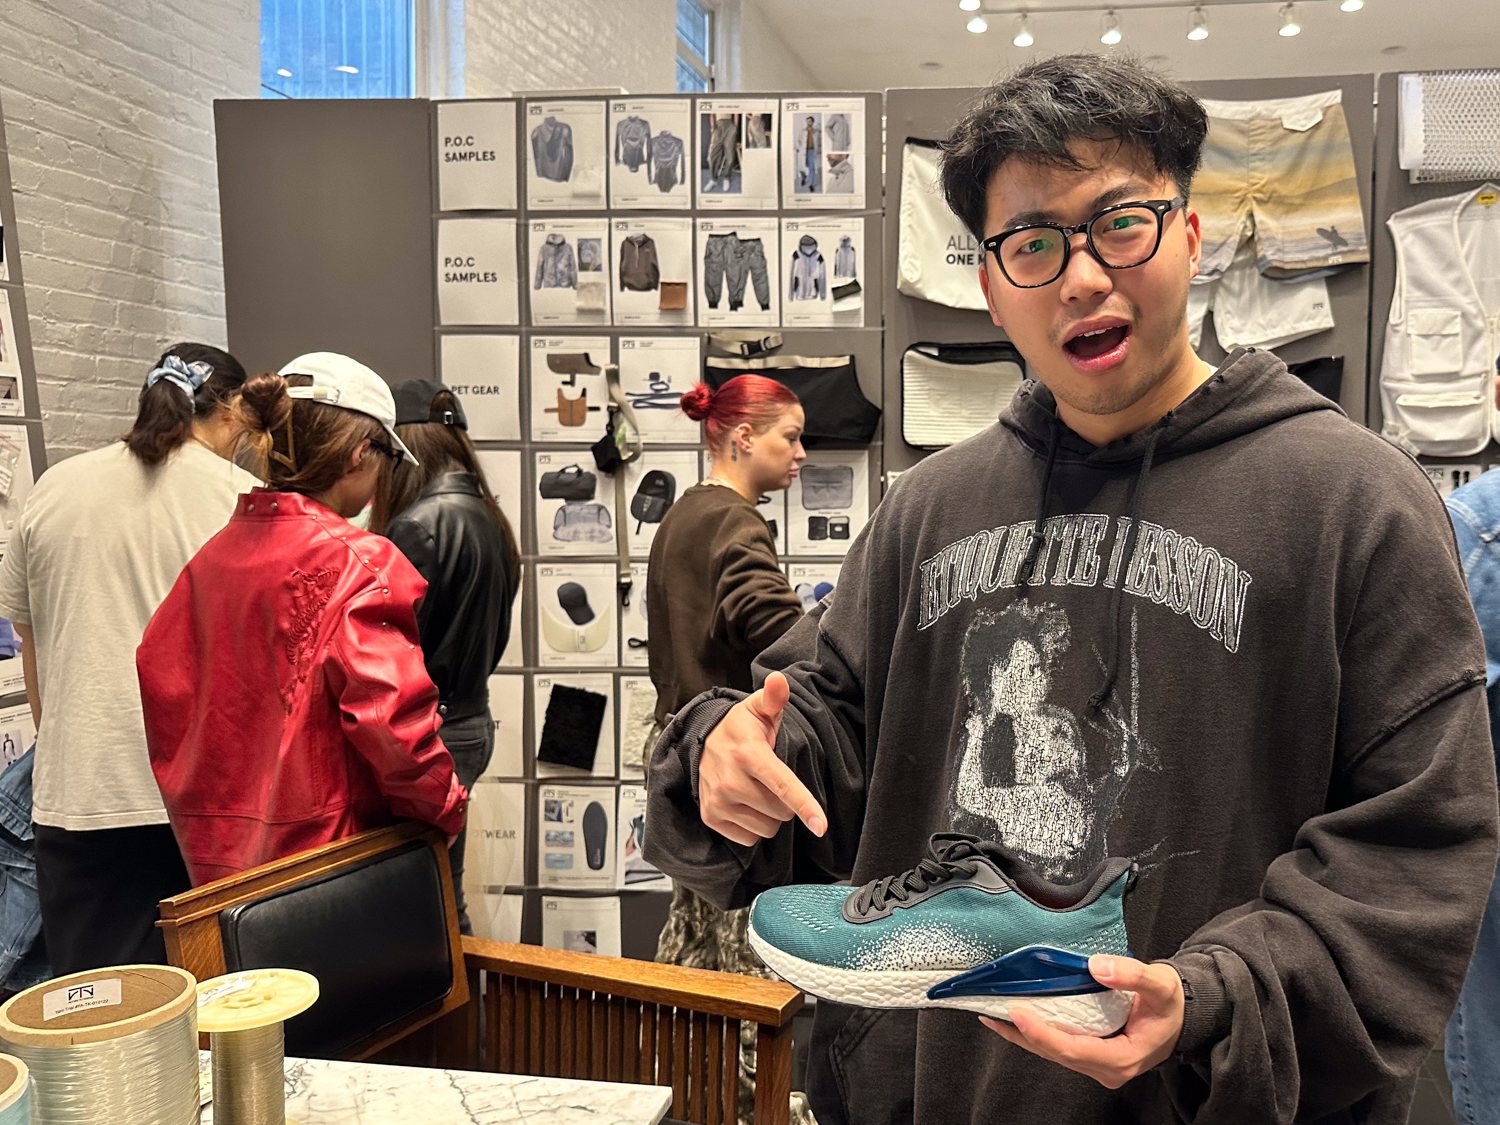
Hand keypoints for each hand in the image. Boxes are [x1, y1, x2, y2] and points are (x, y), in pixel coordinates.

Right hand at [699, 671, 826, 845]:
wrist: (700, 742)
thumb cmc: (740, 729)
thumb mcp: (758, 710)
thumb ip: (773, 698)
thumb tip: (778, 681)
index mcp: (749, 754)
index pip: (783, 785)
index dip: (805, 806)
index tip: (821, 825)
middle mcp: (731, 781)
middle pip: (782, 812)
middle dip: (785, 802)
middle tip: (772, 780)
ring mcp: (718, 802)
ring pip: (767, 828)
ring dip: (769, 815)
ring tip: (758, 791)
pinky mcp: (711, 818)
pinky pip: (749, 838)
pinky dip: (752, 826)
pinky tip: (744, 804)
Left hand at [981, 955, 1184, 1088]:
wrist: (1181, 1018)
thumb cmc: (1171, 1006)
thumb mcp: (1161, 985)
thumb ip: (1133, 975)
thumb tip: (1099, 966)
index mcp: (1122, 1059)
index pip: (1073, 1050)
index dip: (1042, 1034)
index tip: (1017, 1013)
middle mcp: (1106, 1068)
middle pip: (1056, 1054)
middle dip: (1022, 1034)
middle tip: (992, 1011)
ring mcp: (1097, 1064)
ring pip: (1053, 1053)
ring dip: (1024, 1035)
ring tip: (993, 1014)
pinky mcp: (1091, 1054)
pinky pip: (1059, 1046)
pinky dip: (1037, 1032)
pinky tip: (1017, 1018)